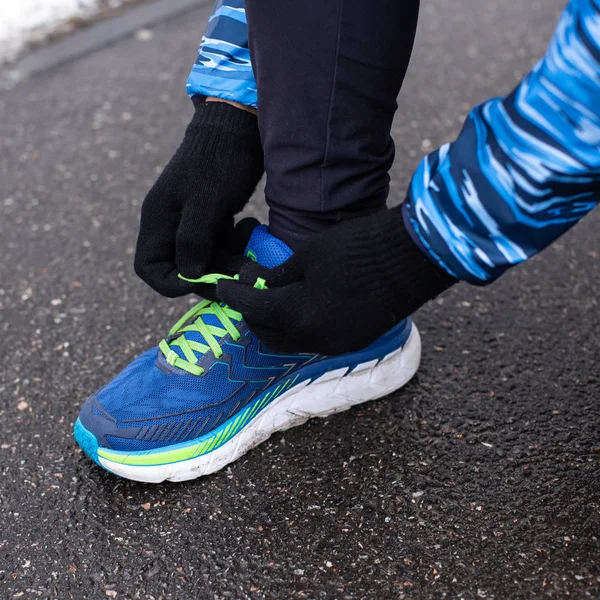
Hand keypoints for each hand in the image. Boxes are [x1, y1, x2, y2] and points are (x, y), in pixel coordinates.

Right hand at [134, 100, 263, 297]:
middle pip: (184, 269)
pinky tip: (251, 226)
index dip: (172, 283)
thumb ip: (193, 240)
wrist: (238, 128)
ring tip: (249, 237)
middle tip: (240, 269)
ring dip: (230, 260)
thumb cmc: (219, 161)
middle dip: (212, 273)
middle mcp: (171, 226)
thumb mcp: (206, 201)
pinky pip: (222, 246)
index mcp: (158, 221)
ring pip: (207, 260)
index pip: (150, 269)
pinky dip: (237, 245)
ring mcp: (192, 223)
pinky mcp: (212, 220)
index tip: (200, 279)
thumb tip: (189, 275)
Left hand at [217, 206, 456, 354]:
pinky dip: (299, 327)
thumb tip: (259, 282)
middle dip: (252, 316)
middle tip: (246, 294)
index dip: (233, 296)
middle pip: (269, 335)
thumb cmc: (359, 247)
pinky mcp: (354, 341)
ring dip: (275, 325)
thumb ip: (280, 275)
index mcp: (299, 314)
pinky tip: (300, 307)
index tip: (222, 285)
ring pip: (291, 342)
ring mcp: (336, 344)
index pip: (253, 309)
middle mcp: (314, 339)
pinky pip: (314, 341)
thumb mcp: (311, 254)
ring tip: (271, 300)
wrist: (412, 257)